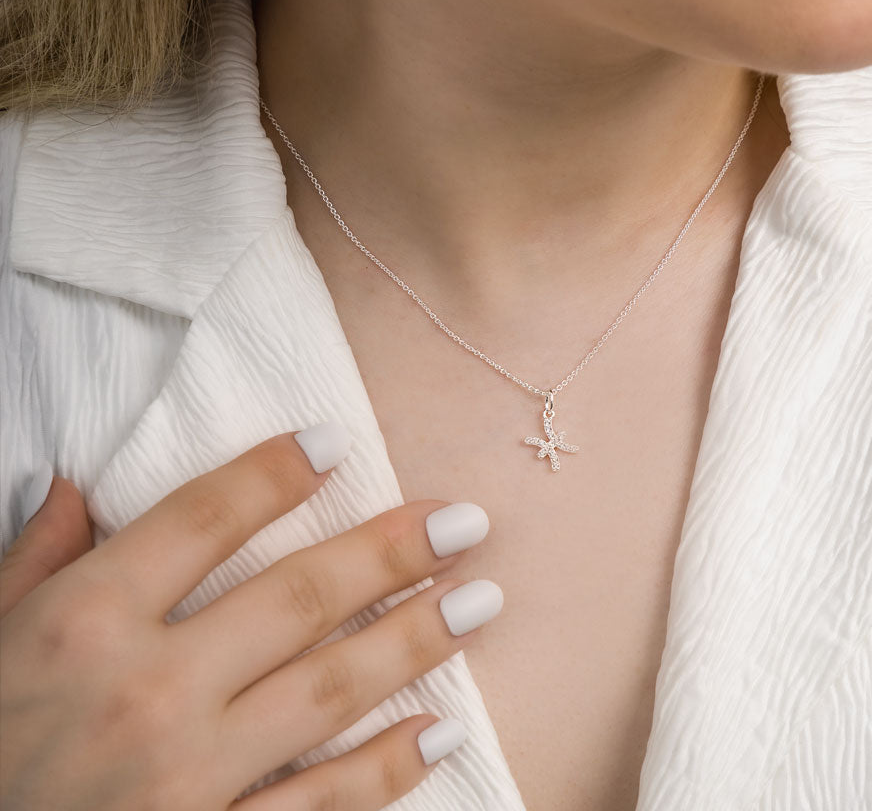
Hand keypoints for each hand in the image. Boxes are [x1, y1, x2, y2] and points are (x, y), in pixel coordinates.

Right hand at [0, 423, 499, 809]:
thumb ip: (35, 559)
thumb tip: (73, 481)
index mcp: (84, 621)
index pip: (203, 517)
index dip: (276, 472)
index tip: (339, 441)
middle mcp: (145, 692)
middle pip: (297, 597)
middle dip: (393, 554)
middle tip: (465, 523)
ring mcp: (184, 780)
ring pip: (329, 692)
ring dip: (415, 641)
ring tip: (481, 601)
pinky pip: (316, 806)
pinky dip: (385, 770)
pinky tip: (440, 731)